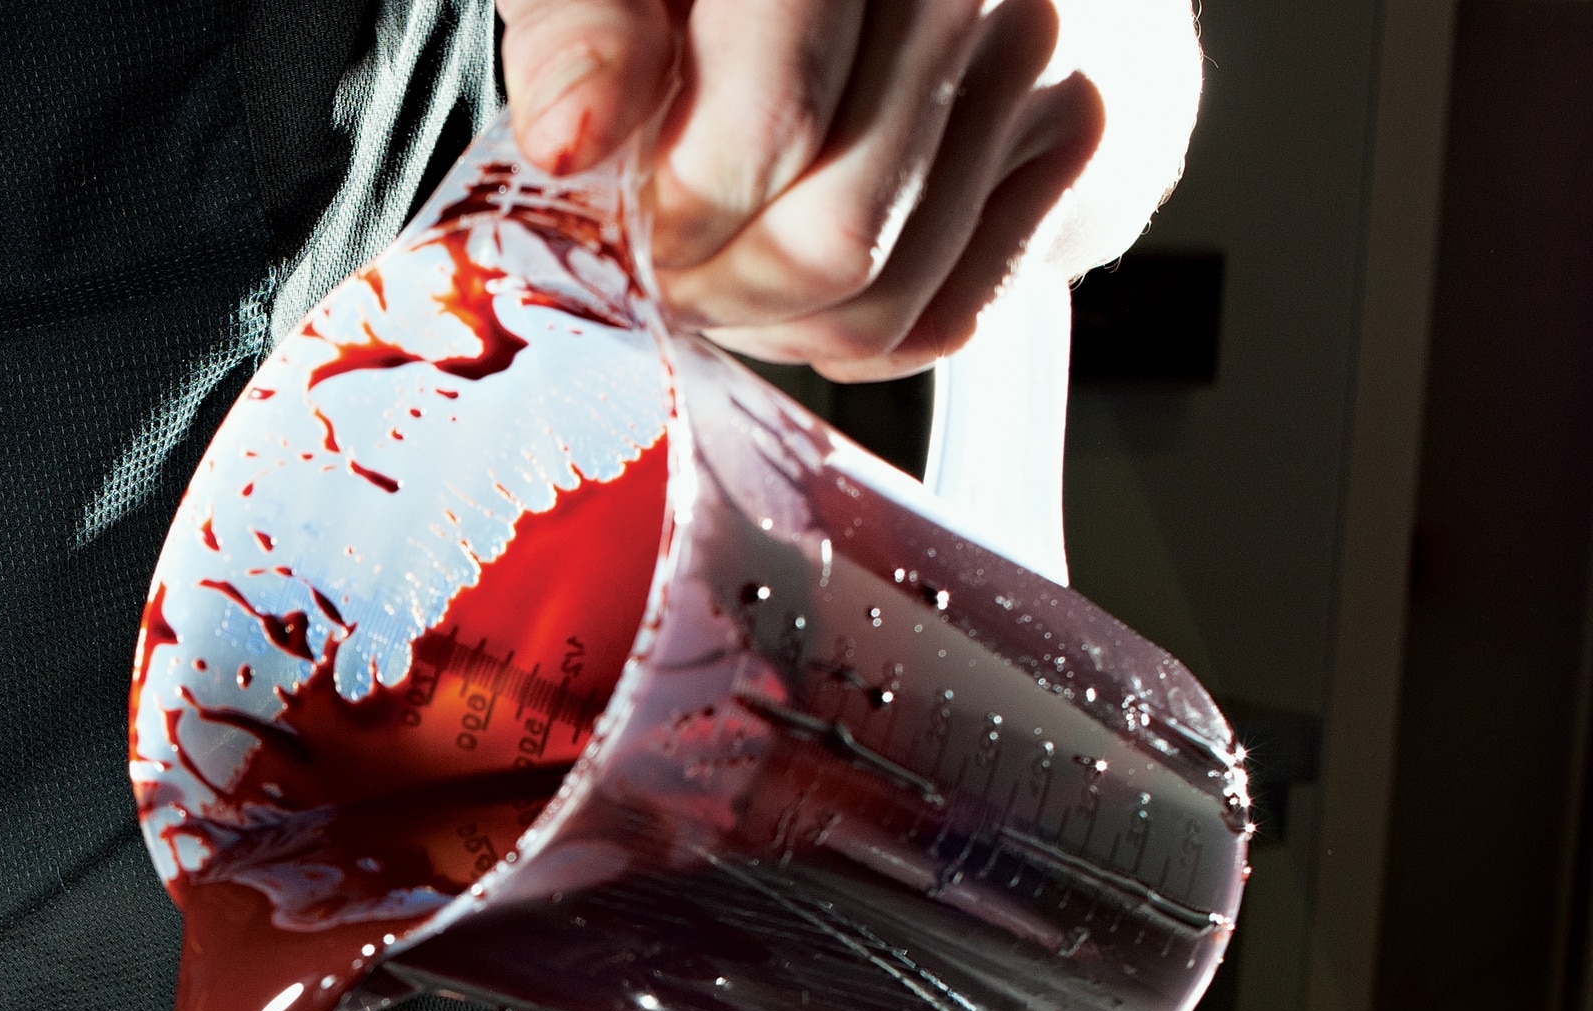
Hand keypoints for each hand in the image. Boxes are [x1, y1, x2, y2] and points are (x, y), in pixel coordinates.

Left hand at [498, 0, 1203, 379]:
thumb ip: (583, 29)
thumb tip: (571, 142)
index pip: (762, 136)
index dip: (674, 220)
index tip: (635, 229)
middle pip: (830, 240)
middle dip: (723, 286)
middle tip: (678, 263)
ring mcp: (1048, 57)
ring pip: (884, 301)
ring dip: (780, 320)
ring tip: (740, 254)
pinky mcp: (1090, 138)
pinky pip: (945, 321)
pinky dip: (854, 330)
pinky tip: (816, 264)